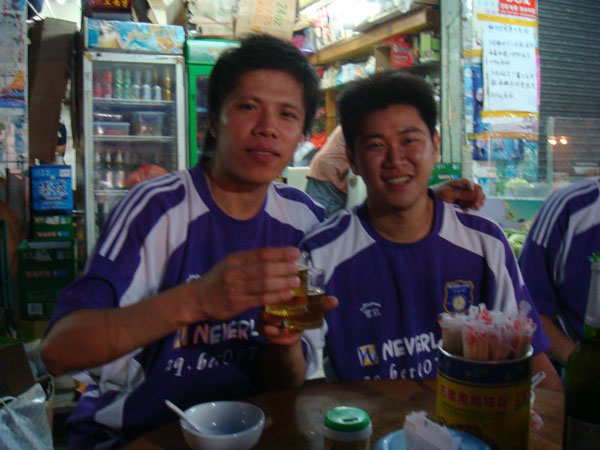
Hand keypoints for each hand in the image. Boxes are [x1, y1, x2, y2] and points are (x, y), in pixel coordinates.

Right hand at [186, 247, 301, 322]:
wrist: (198, 299)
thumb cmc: (218, 279)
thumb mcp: (230, 264)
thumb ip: (250, 261)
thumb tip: (277, 257)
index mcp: (235, 259)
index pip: (262, 254)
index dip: (281, 253)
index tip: (296, 253)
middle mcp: (236, 272)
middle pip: (265, 268)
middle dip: (284, 267)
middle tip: (298, 268)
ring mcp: (237, 288)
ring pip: (265, 284)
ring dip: (283, 282)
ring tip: (296, 281)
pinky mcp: (238, 303)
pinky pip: (261, 299)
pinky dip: (276, 296)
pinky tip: (287, 294)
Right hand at [259, 296, 338, 345]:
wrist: (290, 336)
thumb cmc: (300, 317)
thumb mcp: (312, 310)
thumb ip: (322, 305)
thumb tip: (335, 301)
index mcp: (281, 291)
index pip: (280, 287)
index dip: (288, 293)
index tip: (297, 302)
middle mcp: (270, 300)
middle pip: (271, 300)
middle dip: (283, 309)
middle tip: (291, 315)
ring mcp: (263, 312)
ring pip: (268, 314)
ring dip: (278, 320)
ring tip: (286, 323)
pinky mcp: (261, 326)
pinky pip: (266, 327)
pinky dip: (276, 331)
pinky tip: (282, 331)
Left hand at [432, 178, 485, 209]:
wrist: (431, 200)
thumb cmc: (438, 194)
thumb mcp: (449, 193)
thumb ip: (462, 194)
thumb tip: (476, 194)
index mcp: (464, 183)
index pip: (477, 188)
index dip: (478, 196)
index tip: (476, 204)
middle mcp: (467, 188)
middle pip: (479, 195)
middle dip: (476, 201)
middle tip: (472, 206)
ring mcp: (467, 196)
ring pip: (477, 201)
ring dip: (472, 205)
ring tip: (461, 205)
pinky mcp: (465, 202)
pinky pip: (473, 206)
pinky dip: (470, 208)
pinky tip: (462, 207)